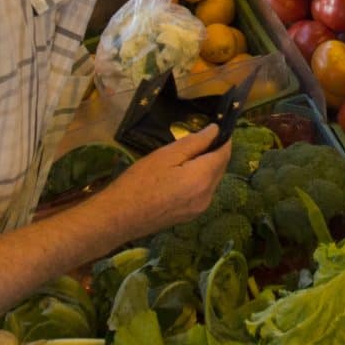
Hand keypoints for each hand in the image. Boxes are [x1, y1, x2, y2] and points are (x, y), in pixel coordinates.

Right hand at [109, 126, 230, 240]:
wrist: (119, 218)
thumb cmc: (139, 181)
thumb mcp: (166, 155)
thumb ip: (194, 142)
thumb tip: (215, 130)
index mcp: (203, 178)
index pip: (224, 154)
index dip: (224, 139)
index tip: (218, 126)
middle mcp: (208, 196)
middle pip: (220, 168)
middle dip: (215, 152)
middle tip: (199, 138)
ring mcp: (200, 209)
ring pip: (212, 180)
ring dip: (207, 166)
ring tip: (187, 155)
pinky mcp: (190, 216)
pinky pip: (202, 192)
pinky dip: (199, 180)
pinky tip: (181, 174)